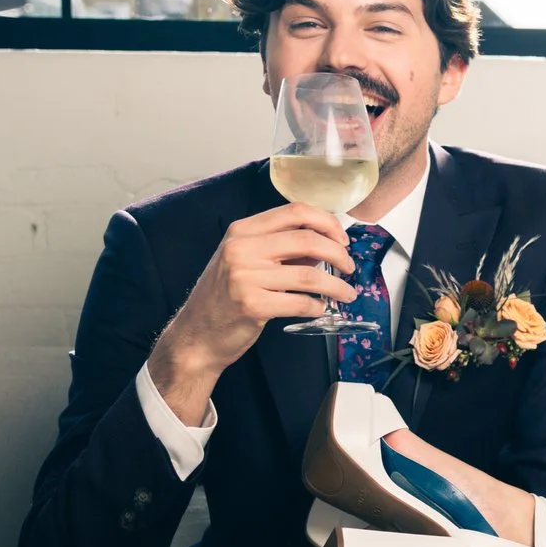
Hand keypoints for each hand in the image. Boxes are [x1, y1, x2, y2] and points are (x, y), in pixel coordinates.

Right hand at [148, 205, 355, 418]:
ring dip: (337, 286)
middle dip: (339, 254)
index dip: (327, 222)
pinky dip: (317, 307)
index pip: (295, 212)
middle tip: (349, 267)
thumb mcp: (245, 261)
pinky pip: (300, 303)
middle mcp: (241, 249)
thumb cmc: (224, 297)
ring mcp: (245, 277)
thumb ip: (281, 248)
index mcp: (242, 231)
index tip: (342, 239)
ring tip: (347, 294)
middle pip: (308, 240)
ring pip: (310, 275)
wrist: (196, 335)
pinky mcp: (252, 305)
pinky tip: (320, 309)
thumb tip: (325, 242)